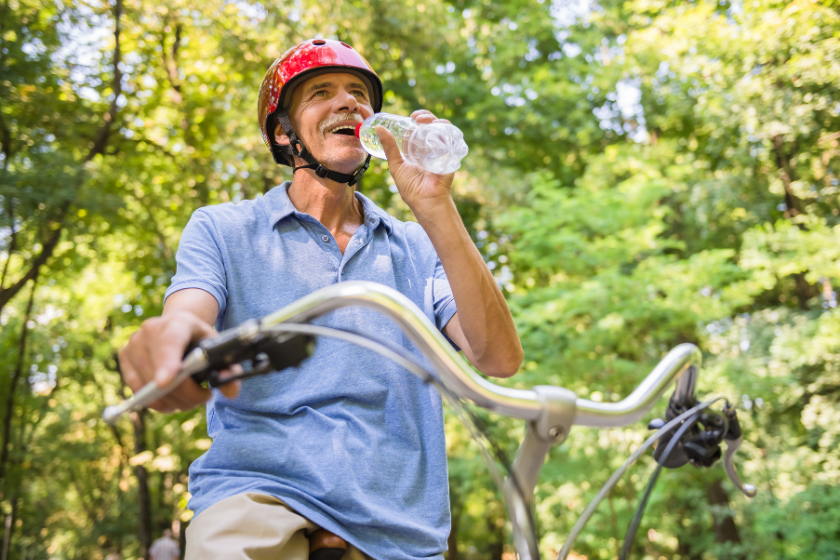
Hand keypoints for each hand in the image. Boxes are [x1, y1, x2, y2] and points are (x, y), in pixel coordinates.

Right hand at [118, 311, 240, 412]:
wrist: (176, 325)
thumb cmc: (199, 339)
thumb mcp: (217, 347)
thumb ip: (227, 368)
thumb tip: (231, 391)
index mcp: (178, 323)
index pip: (171, 343)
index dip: (168, 363)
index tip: (166, 382)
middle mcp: (150, 329)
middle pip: (162, 372)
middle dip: (185, 394)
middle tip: (204, 398)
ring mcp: (133, 342)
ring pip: (149, 386)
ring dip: (173, 401)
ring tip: (190, 399)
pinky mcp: (124, 356)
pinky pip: (137, 390)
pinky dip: (155, 401)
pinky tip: (171, 401)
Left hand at [376, 109, 454, 212]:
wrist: (426, 200)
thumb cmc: (411, 188)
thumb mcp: (396, 165)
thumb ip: (389, 147)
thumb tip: (379, 128)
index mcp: (417, 150)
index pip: (419, 129)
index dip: (416, 119)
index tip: (410, 116)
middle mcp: (430, 148)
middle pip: (431, 126)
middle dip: (426, 116)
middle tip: (417, 117)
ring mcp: (442, 151)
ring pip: (442, 129)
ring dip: (436, 120)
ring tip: (426, 121)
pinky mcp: (451, 155)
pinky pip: (453, 139)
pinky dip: (448, 129)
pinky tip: (440, 126)